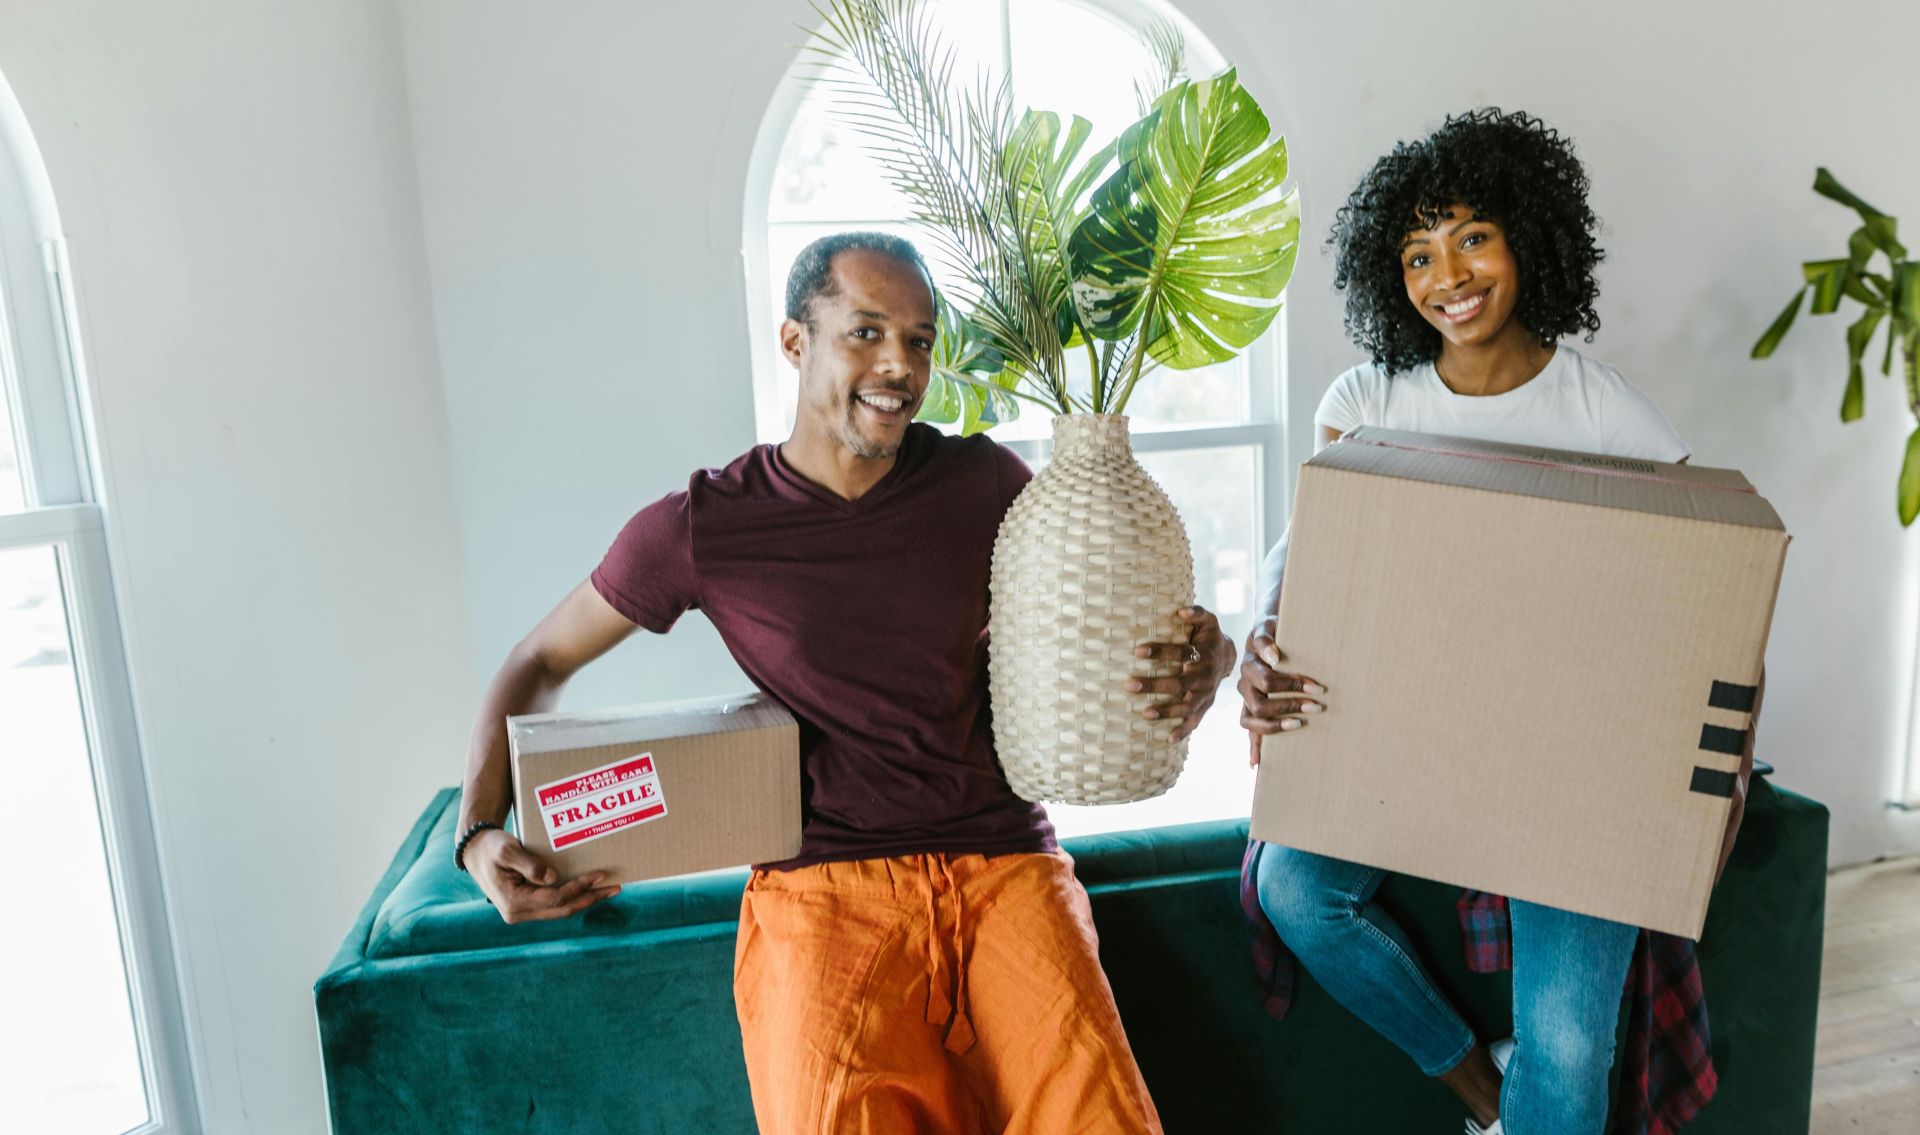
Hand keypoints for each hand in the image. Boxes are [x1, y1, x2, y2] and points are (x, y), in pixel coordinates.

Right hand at [466, 828, 621, 923]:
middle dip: (591, 898)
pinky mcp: (527, 906)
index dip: (580, 887)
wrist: (475, 851)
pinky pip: (555, 904)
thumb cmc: (491, 847)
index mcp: (514, 903)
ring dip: (585, 900)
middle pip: (563, 909)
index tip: (600, 875)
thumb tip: (553, 877)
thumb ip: (529, 864)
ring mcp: (523, 912)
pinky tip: (589, 889)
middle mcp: (518, 913)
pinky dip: (574, 897)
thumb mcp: (507, 850)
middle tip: (615, 887)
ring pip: (561, 910)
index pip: (556, 898)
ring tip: (608, 888)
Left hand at [1127, 605, 1236, 742]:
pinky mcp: (1203, 707)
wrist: (1227, 657)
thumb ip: (1197, 613)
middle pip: (1179, 683)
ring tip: (1144, 713)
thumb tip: (1181, 610)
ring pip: (1185, 705)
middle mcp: (1204, 677)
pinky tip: (1167, 739)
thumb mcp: (1209, 621)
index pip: (1181, 653)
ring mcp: (1204, 695)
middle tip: (1129, 684)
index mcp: (1203, 655)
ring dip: (1166, 711)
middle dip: (1154, 685)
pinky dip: (1183, 731)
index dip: (1161, 652)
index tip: (1138, 650)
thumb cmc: (1209, 637)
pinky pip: (1194, 722)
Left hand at [1238, 617, 1325, 766]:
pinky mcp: (1258, 637)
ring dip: (1290, 687)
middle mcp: (1246, 683)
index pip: (1249, 724)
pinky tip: (1277, 657)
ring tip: (1316, 688)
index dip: (1263, 736)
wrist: (1272, 629)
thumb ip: (1265, 727)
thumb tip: (1253, 766)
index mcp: (1249, 700)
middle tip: (1316, 707)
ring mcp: (1250, 661)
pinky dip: (1268, 652)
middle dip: (1290, 709)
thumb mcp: (1272, 702)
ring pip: (1264, 682)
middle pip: (1261, 706)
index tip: (1283, 741)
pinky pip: (1261, 645)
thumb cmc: (1277, 674)